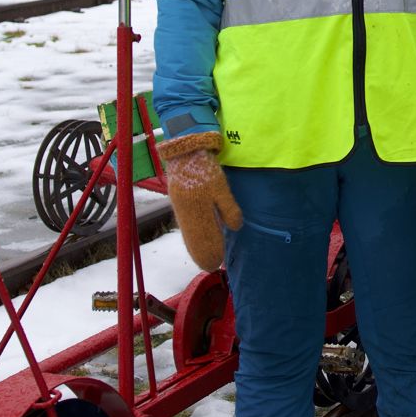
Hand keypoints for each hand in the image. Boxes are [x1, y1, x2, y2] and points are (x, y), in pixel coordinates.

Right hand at [159, 132, 243, 270]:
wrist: (186, 150)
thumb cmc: (205, 167)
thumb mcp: (220, 187)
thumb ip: (227, 208)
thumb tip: (235, 228)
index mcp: (196, 210)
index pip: (203, 237)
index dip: (209, 251)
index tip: (216, 263)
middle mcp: (186, 212)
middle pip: (195, 238)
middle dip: (203, 252)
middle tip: (211, 266)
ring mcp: (181, 207)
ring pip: (190, 232)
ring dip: (197, 246)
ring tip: (204, 258)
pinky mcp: (180, 201)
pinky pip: (187, 224)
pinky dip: (192, 235)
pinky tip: (196, 240)